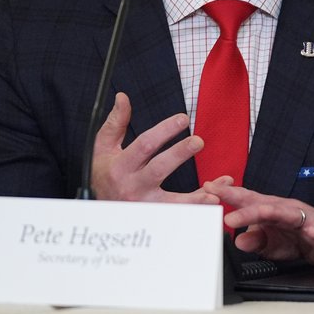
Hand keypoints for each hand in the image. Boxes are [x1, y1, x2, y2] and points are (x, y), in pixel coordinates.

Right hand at [91, 93, 217, 204]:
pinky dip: (197, 206)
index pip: (144, 145)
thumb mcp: (104, 148)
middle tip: (198, 141)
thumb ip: (116, 123)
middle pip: (158, 169)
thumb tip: (123, 97)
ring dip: (196, 195)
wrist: (98, 210)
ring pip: (172, 200)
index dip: (164, 131)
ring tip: (215, 186)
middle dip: (179, 154)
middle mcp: (132, 185)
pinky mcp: (155, 216)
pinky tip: (214, 198)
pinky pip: (180, 212)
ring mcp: (144, 204)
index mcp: (121, 166)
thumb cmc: (104, 174)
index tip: (183, 118)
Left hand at [204, 179, 313, 275]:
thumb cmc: (300, 239)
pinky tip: (310, 232)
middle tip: (223, 211)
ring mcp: (305, 218)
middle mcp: (286, 210)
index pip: (247, 199)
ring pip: (287, 214)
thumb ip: (255, 240)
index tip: (207, 188)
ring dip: (269, 213)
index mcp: (271, 210)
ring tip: (252, 216)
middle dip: (242, 206)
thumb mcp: (272, 244)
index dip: (228, 194)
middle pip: (262, 204)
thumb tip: (238, 240)